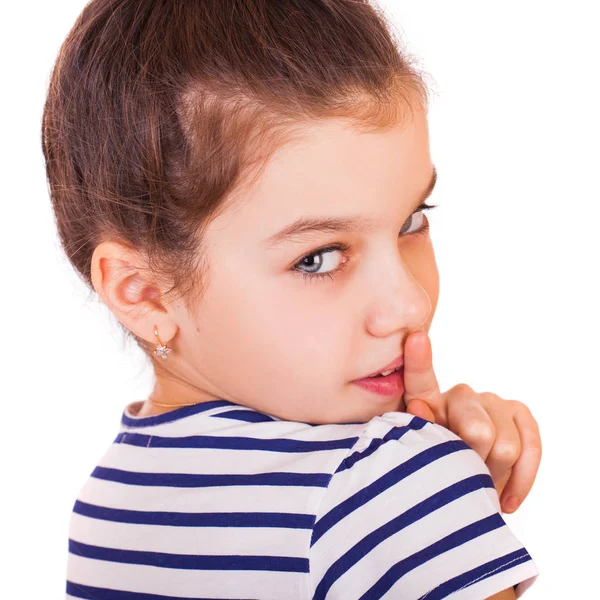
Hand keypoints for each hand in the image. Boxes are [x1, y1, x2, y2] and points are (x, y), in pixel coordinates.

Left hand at [401, 330, 541, 513]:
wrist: (464, 477)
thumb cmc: (438, 467)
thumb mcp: (425, 458)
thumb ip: (424, 434)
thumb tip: (420, 406)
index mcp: (427, 401)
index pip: (420, 381)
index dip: (419, 361)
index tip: (416, 339)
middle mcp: (460, 394)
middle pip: (478, 432)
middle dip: (475, 463)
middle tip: (462, 480)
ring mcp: (492, 400)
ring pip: (507, 447)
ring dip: (494, 476)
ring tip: (477, 487)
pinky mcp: (519, 412)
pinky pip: (531, 447)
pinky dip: (521, 479)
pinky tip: (506, 501)